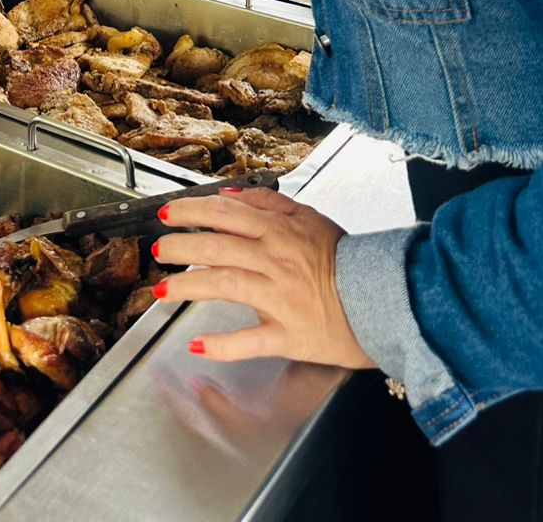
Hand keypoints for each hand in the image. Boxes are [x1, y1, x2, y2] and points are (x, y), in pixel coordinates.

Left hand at [153, 187, 374, 369]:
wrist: (384, 300)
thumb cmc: (346, 261)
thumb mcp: (310, 217)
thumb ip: (269, 202)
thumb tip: (231, 196)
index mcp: (279, 231)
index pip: (224, 213)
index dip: (190, 212)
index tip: (167, 214)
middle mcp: (275, 261)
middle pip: (216, 247)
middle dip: (180, 248)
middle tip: (158, 251)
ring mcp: (280, 299)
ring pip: (225, 286)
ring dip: (187, 289)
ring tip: (162, 293)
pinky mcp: (288, 336)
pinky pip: (250, 340)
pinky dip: (223, 346)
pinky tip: (198, 346)